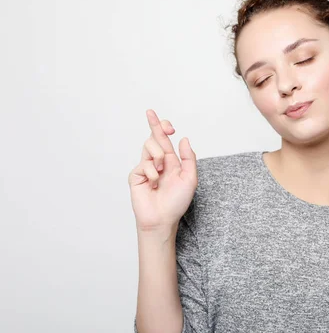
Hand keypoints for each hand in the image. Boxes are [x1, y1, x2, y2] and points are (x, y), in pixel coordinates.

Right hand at [128, 109, 197, 239]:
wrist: (163, 218)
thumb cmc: (177, 202)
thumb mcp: (190, 178)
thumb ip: (188, 158)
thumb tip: (183, 139)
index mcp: (171, 161)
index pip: (165, 139)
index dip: (163, 127)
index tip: (166, 123)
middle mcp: (158, 162)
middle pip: (155, 137)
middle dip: (156, 125)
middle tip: (152, 114)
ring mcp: (146, 168)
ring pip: (149, 147)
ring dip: (158, 155)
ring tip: (161, 171)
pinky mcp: (135, 175)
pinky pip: (143, 164)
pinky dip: (152, 173)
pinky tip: (154, 184)